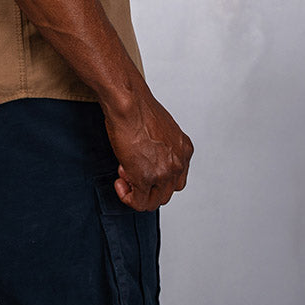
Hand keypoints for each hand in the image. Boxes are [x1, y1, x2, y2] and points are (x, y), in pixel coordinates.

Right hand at [104, 93, 191, 210]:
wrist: (128, 102)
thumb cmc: (137, 106)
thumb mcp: (160, 126)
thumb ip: (161, 145)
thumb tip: (149, 155)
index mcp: (184, 148)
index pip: (177, 177)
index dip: (157, 175)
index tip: (143, 166)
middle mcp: (178, 162)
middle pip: (166, 191)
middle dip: (147, 185)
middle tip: (130, 169)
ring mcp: (164, 172)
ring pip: (154, 201)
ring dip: (137, 193)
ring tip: (124, 174)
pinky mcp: (146, 178)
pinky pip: (139, 202)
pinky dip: (128, 197)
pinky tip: (120, 184)